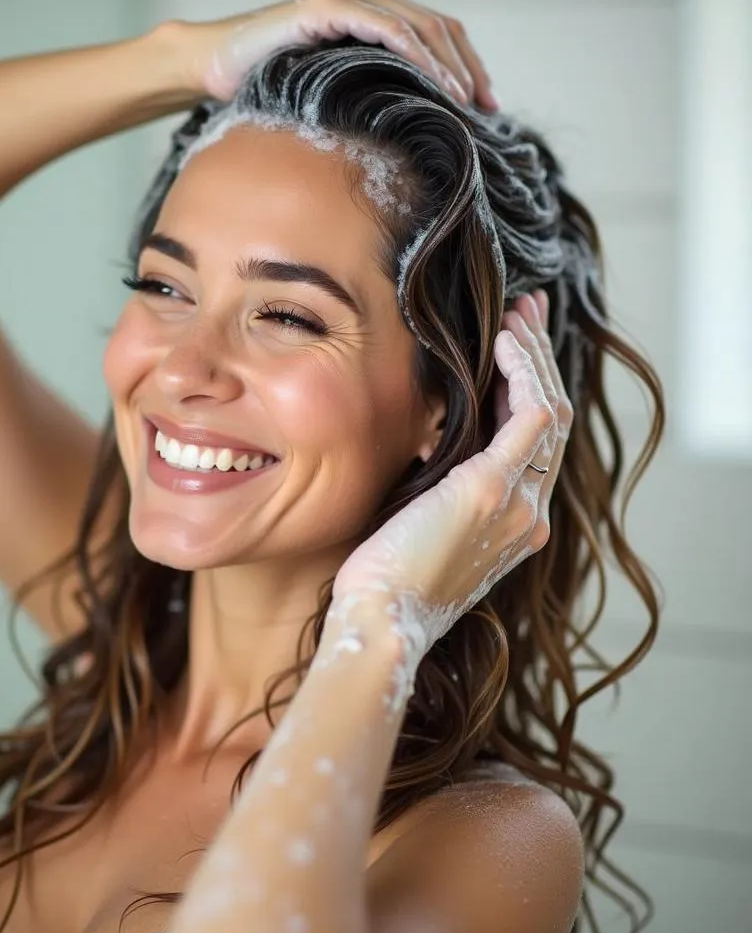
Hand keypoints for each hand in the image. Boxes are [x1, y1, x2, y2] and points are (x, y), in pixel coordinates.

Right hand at [171, 0, 496, 107]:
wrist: (216, 66)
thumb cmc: (268, 84)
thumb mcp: (332, 91)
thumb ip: (368, 93)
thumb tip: (407, 133)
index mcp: (373, 12)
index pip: (436, 33)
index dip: (467, 66)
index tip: (486, 106)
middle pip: (439, 26)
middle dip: (469, 69)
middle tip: (488, 109)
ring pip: (419, 25)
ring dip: (449, 66)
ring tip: (465, 102)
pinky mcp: (327, 7)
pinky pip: (386, 28)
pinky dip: (415, 56)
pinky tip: (434, 84)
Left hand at [331, 291, 571, 659]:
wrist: (381, 621)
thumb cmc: (386, 580)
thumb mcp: (422, 524)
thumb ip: (441, 487)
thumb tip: (429, 444)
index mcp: (514, 520)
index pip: (535, 439)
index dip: (528, 385)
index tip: (514, 344)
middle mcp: (530, 511)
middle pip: (552, 416)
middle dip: (539, 358)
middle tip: (528, 311)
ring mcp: (520, 501)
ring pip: (549, 408)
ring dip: (532, 356)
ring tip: (517, 313)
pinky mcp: (495, 489)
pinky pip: (532, 415)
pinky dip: (522, 372)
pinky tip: (504, 341)